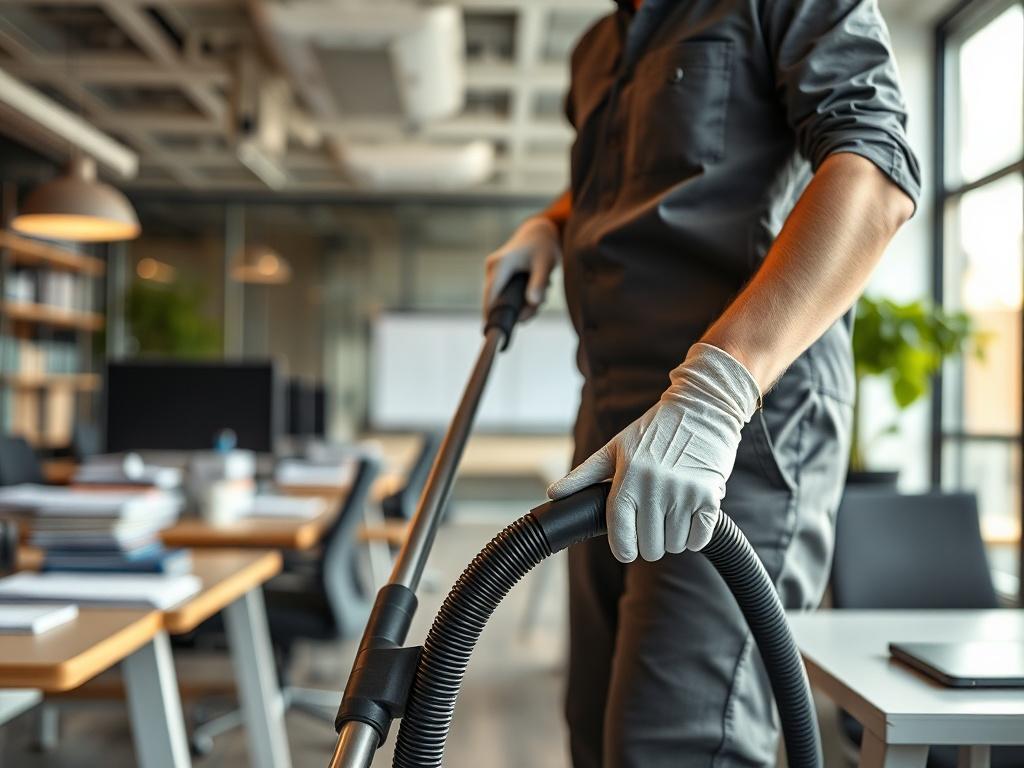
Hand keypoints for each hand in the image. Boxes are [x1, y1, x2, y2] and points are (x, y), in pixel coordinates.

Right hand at [483, 217, 559, 321]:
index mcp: (499, 264)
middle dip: (518, 310)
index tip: (491, 333)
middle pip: (497, 301)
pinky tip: (539, 289)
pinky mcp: (500, 277)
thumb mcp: (545, 263)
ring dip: (524, 304)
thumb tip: (533, 303)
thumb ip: (539, 283)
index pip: (491, 295)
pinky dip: (523, 298)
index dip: (491, 315)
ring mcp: (494, 273)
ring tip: (544, 290)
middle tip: (538, 307)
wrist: (540, 233)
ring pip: (504, 300)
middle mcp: (492, 268)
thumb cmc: (543, 246)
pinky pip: (507, 296)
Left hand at [547, 343, 759, 561]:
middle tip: (653, 522)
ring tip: (672, 514)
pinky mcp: (710, 496)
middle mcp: (655, 487)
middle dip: (649, 542)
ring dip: (673, 538)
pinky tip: (691, 517)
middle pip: (650, 547)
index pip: (621, 534)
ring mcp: (684, 493)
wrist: (702, 408)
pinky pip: (700, 539)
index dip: (623, 550)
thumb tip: (553, 494)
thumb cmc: (654, 430)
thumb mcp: (615, 448)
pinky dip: (695, 536)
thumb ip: (583, 475)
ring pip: (674, 545)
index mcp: (628, 477)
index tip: (627, 549)